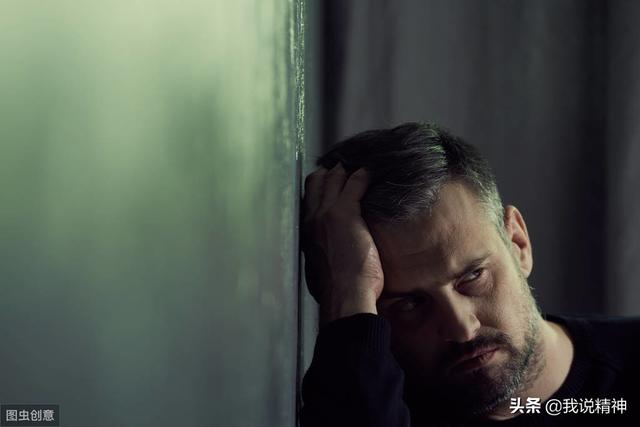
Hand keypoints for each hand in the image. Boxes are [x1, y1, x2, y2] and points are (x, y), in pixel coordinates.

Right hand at [301, 163, 383, 323]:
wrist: (344, 298)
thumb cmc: (336, 293)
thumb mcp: (321, 273)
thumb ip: (322, 259)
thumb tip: (326, 262)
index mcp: (305, 235)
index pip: (306, 202)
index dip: (316, 189)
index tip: (326, 182)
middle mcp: (311, 220)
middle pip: (315, 185)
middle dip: (327, 174)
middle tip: (340, 167)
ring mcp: (327, 214)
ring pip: (332, 181)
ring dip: (343, 171)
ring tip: (354, 167)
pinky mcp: (346, 213)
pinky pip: (354, 184)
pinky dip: (361, 176)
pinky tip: (368, 173)